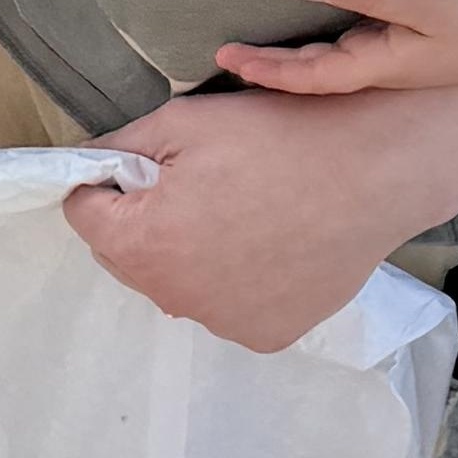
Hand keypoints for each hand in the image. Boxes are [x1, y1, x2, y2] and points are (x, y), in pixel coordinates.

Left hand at [65, 85, 457, 352]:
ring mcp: (221, 323)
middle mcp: (173, 299)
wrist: (375, 171)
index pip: (84, 215)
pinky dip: (234, 281)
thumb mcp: (182, 122)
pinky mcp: (265, 334)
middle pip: (125, 258)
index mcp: (141, 245)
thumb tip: (82, 166)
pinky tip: (268, 245)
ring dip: (188, 256)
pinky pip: (226, 307)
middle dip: (143, 222)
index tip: (144, 164)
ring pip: (177, 286)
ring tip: (239, 212)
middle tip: (197, 183)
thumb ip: (117, 147)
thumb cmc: (277, 138)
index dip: (108, 180)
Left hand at [210, 0, 457, 95]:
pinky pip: (346, 37)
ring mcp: (388, 50)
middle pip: (309, 68)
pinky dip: (317, 37)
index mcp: (377, 62)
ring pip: (326, 54)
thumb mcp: (428, 0)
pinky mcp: (399, 33)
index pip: (309, 73)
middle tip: (222, 53)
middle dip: (266, 64)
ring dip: (288, 54)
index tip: (228, 59)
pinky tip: (304, 20)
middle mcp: (376, 62)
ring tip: (247, 44)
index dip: (267, 68)